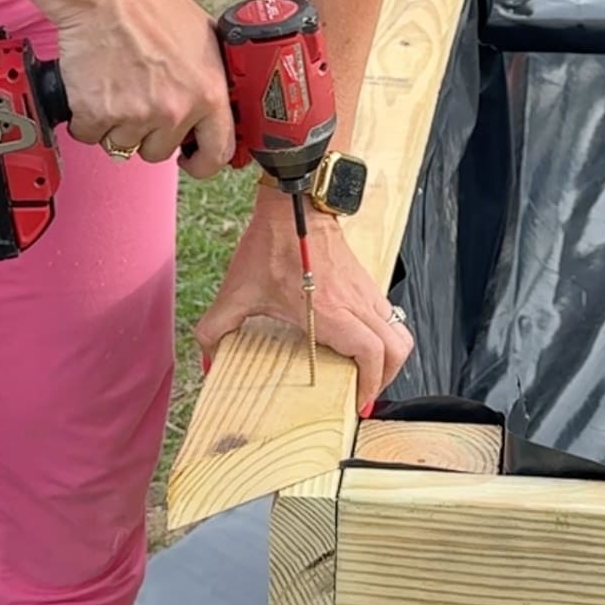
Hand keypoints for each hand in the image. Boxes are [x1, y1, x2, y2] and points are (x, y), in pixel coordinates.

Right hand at [53, 0, 234, 176]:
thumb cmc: (150, 4)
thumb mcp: (203, 36)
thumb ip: (211, 75)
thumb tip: (217, 99)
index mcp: (208, 92)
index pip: (217, 152)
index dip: (202, 162)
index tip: (191, 161)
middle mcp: (175, 110)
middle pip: (160, 152)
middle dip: (148, 133)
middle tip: (138, 99)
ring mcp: (135, 115)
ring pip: (123, 145)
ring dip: (116, 124)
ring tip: (115, 84)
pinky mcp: (97, 113)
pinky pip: (90, 135)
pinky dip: (86, 117)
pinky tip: (94, 87)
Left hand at [195, 189, 413, 411]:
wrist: (295, 203)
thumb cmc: (271, 242)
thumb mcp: (237, 289)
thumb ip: (215, 327)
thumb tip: (206, 357)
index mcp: (329, 310)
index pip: (371, 353)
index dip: (370, 384)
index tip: (357, 401)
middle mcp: (355, 302)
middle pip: (397, 348)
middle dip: (386, 379)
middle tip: (364, 393)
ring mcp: (365, 290)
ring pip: (399, 331)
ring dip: (389, 357)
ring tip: (366, 373)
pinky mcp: (366, 281)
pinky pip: (388, 316)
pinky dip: (383, 336)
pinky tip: (357, 342)